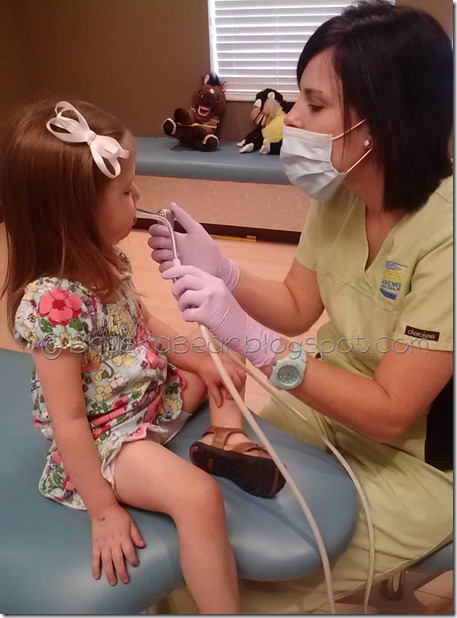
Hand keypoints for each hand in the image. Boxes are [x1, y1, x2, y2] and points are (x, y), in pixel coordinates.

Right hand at [91, 503, 145, 585]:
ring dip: (110, 573)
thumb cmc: (118, 515)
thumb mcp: (130, 522)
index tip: (135, 564)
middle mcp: (113, 543)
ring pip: (107, 562)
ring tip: (113, 582)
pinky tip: (96, 576)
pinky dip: (95, 568)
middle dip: (122, 572)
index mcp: (123, 537)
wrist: (103, 509)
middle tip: (125, 580)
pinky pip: (95, 558)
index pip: (129, 552)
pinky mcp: (95, 545)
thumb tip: (142, 545)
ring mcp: (103, 545)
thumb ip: (136, 534)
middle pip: (118, 560)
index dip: (133, 560)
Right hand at [147, 202, 239, 289]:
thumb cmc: (207, 248)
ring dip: (164, 254)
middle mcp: (170, 248)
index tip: (165, 231)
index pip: (156, 231)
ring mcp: (170, 260)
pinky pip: (161, 268)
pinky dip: (167, 265)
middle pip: (152, 243)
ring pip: (155, 255)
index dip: (156, 230)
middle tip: (172, 244)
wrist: (215, 266)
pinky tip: (177, 264)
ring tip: (177, 255)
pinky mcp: (172, 272)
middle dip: (160, 242)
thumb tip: (171, 204)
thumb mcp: (195, 229)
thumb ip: (183, 217)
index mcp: (174, 236)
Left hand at [163, 265, 279, 367]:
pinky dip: (187, 317)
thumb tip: (180, 287)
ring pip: (184, 296)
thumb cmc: (230, 317)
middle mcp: (213, 286)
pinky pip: (187, 313)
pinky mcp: (207, 314)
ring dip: (182, 305)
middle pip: (185, 280)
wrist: (246, 331)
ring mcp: (210, 300)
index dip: (175, 270)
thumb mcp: (219, 296)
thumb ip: (203, 290)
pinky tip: (196, 320)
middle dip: (176, 289)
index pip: (191, 269)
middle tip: (180, 300)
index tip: (165, 274)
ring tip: (189, 311)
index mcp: (215, 281)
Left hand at [196, 353, 245, 406]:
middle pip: (240, 382)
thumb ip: (216, 395)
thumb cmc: (206, 372)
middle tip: (228, 393)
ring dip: (240, 382)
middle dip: (236, 389)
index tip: (227, 397)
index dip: (232, 394)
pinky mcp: (233, 363)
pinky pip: (241, 370)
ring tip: (232, 386)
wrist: (202, 360)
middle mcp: (233, 369)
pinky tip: (233, 380)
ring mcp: (234, 365)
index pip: (235, 387)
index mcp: (228, 374)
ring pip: (243, 376)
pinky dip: (240, 376)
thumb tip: (219, 405)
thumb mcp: (211, 385)